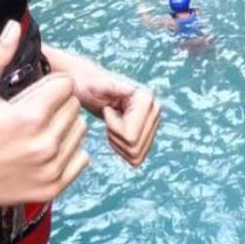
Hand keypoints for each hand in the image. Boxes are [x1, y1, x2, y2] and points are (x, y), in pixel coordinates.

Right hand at [0, 23, 88, 211]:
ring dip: (64, 126)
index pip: (65, 85)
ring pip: (79, 132)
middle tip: (31, 110)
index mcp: (30, 117)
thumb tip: (14, 26)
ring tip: (37, 129)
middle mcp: (46, 145)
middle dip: (56, 103)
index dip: (49, 84)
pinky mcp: (53, 187)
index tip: (32, 92)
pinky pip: (81, 158)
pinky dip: (68, 151)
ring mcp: (51, 169)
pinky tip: (44, 149)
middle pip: (74, 107)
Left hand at [46, 47, 161, 166]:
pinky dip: (121, 149)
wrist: (90, 87)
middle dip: (115, 137)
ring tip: (111, 123)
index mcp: (147, 99)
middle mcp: (155, 110)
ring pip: (136, 155)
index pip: (131, 136)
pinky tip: (115, 132)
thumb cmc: (89, 85)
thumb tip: (131, 90)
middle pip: (135, 147)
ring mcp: (154, 123)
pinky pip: (136, 158)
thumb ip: (113, 87)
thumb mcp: (97, 85)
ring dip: (117, 142)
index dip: (113, 127)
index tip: (107, 109)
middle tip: (108, 117)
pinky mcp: (148, 133)